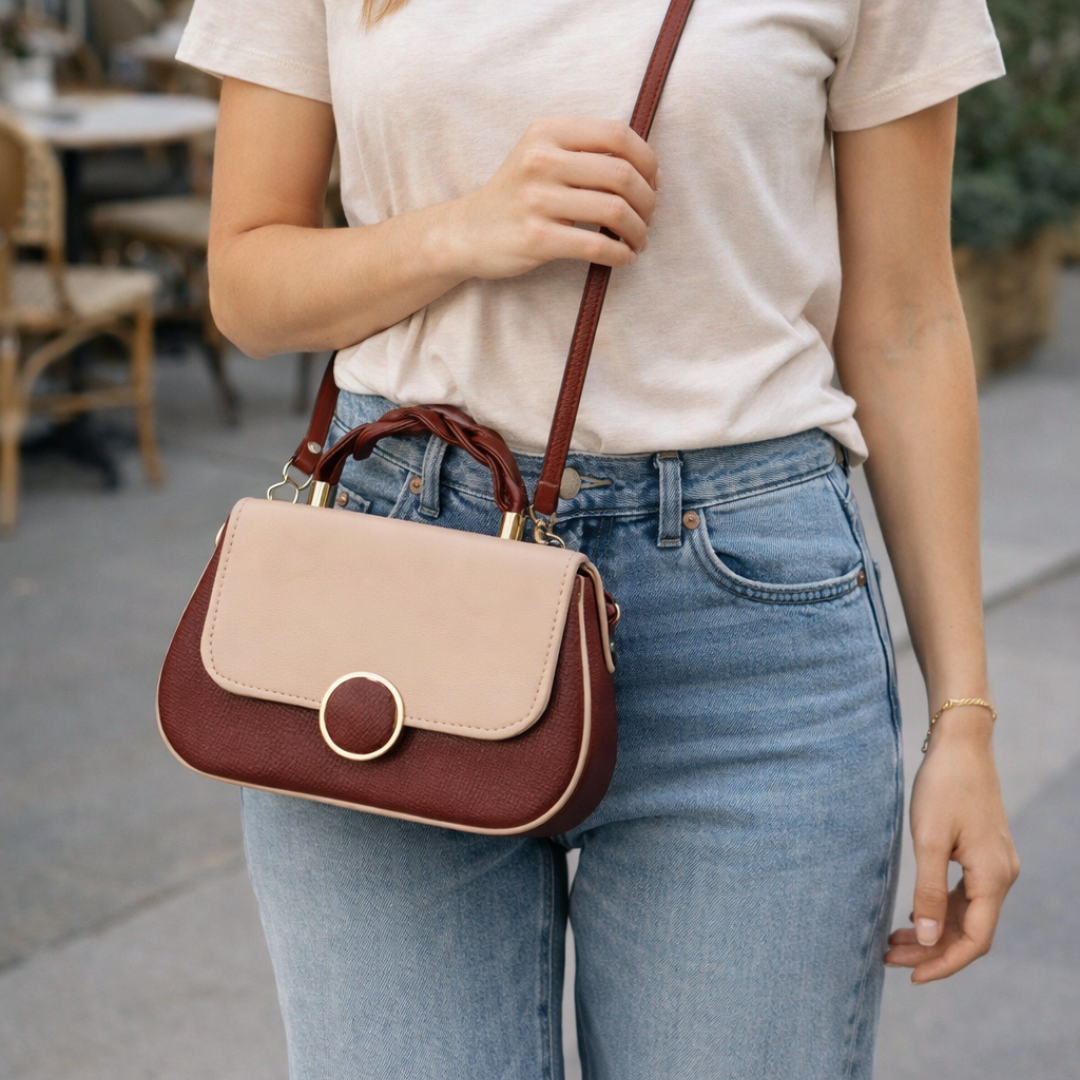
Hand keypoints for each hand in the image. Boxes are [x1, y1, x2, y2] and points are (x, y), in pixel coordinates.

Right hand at [446, 116, 659, 279]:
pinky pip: (596, 245)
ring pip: (614, 211)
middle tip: (649, 218)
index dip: (647, 160)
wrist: (467, 231)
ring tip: (639, 241)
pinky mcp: (537, 238)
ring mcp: (537, 199)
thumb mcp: (541, 154)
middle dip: (648, 201)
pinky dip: (621, 254)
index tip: (654, 183)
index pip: (617, 134)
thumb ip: (585, 150)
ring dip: (639, 231)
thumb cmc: (517, 194)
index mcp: (548, 131)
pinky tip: (624, 257)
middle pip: (622, 174)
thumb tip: (647, 168)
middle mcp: (541, 160)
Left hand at [884, 721, 1019, 982]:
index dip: (944, 964)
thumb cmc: (942, 786)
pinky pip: (965, 894)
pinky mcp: (982, 851)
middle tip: (889, 958)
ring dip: (934, 931)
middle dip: (931, 950)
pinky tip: (914, 912)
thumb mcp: (928, 840)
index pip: (974, 940)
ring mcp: (994, 863)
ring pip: (966, 913)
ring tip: (894, 940)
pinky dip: (940, 908)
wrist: (960, 743)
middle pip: (970, 931)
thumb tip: (930, 941)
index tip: (911, 976)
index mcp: (992, 877)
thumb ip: (929, 892)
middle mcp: (1001, 875)